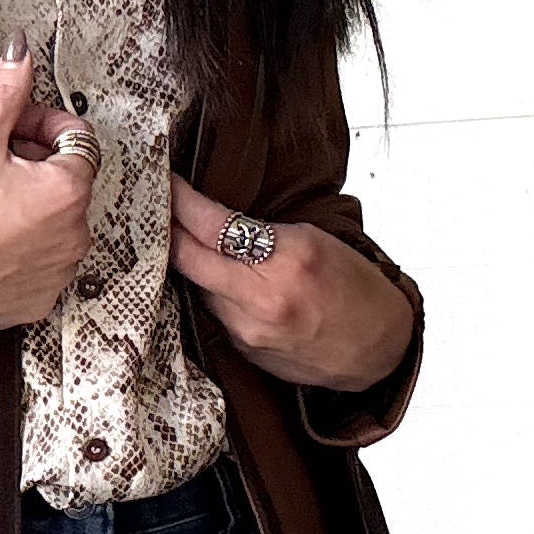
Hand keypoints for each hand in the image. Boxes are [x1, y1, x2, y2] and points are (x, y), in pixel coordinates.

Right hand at [0, 37, 94, 335]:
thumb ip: (8, 95)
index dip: (43, 125)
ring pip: (57, 225)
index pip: (76, 138)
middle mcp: (76, 233)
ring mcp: (61, 271)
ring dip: (33, 210)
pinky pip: (44, 264)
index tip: (16, 128)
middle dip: (37, 167)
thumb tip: (21, 52)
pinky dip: (25, 251)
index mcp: (68, 189)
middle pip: (67, 182)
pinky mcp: (43, 300)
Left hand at [169, 175, 415, 392]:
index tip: (166, 184)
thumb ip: (262, 232)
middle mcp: (263, 297)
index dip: (182, 202)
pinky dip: (212, 293)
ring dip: (191, 265)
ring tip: (187, 242)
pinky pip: (213, 312)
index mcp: (288, 258)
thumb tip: (211, 221)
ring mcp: (248, 329)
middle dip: (167, 231)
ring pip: (197, 286)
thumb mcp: (315, 240)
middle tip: (156, 210)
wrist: (377, 349)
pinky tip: (221, 282)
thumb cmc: (354, 287)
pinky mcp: (243, 350)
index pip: (214, 225)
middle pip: (188, 259)